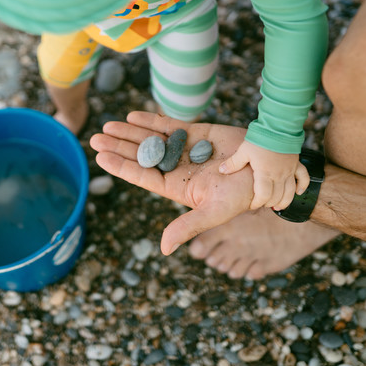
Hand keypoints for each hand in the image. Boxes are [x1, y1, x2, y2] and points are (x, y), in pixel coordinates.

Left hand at [89, 111, 253, 254]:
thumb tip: (164, 249)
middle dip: (119, 147)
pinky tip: (132, 116)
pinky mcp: (197, 133)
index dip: (121, 166)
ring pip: (151, 140)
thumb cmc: (244, 195)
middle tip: (95, 138)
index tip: (100, 157)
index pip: (142, 176)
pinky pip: (169, 126)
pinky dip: (151, 121)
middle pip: (141, 156)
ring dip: (129, 132)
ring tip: (107, 126)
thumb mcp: (215, 213)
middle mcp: (177, 169)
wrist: (270, 171)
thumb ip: (188, 227)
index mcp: (176, 188)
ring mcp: (185, 150)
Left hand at [219, 141, 309, 210]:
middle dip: (268, 203)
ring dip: (285, 202)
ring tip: (278, 207)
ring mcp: (289, 170)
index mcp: (265, 174)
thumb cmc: (260, 138)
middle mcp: (279, 175)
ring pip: (290, 192)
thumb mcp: (243, 151)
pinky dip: (302, 186)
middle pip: (276, 197)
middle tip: (261, 204)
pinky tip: (298, 192)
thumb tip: (221, 170)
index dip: (257, 203)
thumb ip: (233, 163)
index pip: (263, 196)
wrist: (278, 127)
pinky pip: (303, 178)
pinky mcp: (296, 164)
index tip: (251, 205)